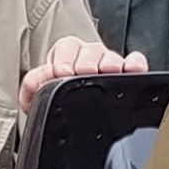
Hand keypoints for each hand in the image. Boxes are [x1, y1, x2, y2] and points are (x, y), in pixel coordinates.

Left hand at [19, 38, 149, 112]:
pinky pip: (136, 63)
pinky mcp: (129, 75)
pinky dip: (135, 64)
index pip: (67, 47)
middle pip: (91, 50)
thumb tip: (41, 76)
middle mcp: (90, 57)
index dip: (64, 57)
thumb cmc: (56, 101)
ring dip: (109, 63)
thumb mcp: (37, 95)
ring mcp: (110, 65)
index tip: (61, 71)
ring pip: (112, 57)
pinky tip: (131, 69)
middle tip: (83, 71)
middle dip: (86, 61)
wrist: (73, 121)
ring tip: (105, 71)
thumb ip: (32, 83)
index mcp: (67, 56)